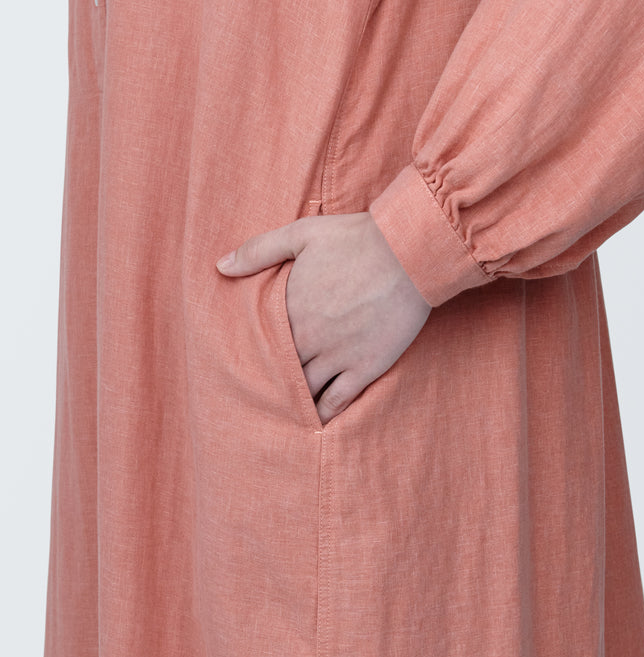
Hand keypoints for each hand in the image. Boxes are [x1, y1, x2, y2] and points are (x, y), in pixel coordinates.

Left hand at [216, 211, 431, 423]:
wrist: (409, 252)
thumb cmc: (356, 239)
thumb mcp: (302, 234)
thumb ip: (259, 251)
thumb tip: (220, 266)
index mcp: (290, 308)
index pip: (260, 342)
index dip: (253, 353)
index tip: (244, 363)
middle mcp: (309, 338)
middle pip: (279, 370)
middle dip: (270, 381)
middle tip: (258, 394)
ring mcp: (337, 356)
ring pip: (304, 390)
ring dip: (293, 400)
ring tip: (283, 410)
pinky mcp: (365, 367)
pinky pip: (338, 401)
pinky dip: (323, 413)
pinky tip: (315, 422)